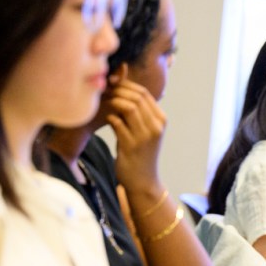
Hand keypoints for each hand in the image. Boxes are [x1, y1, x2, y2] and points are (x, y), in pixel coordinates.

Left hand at [105, 67, 165, 192]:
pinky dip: (110, 117)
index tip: (112, 85)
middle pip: (136, 97)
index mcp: (161, 120)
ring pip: (128, 107)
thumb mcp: (144, 130)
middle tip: (104, 92)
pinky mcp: (131, 146)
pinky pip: (117, 123)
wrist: (143, 180)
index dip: (125, 85)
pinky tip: (106, 119)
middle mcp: (156, 127)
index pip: (144, 93)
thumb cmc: (140, 153)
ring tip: (104, 104)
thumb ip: (137, 111)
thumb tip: (120, 87)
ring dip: (113, 102)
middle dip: (118, 91)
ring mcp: (145, 137)